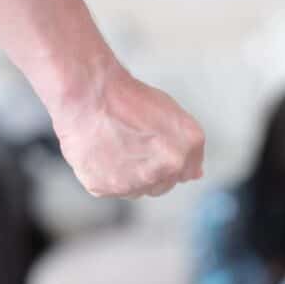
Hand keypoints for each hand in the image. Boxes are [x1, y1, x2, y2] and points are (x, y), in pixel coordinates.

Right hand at [53, 62, 203, 197]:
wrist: (88, 93)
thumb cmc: (127, 98)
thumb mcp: (172, 113)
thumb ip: (190, 147)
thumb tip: (195, 174)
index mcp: (187, 148)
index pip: (187, 172)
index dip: (170, 159)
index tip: (156, 149)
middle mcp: (166, 170)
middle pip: (162, 185)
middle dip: (152, 170)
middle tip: (133, 144)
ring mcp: (136, 182)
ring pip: (136, 190)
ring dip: (129, 176)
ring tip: (116, 146)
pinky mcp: (106, 187)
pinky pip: (110, 189)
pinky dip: (105, 175)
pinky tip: (102, 152)